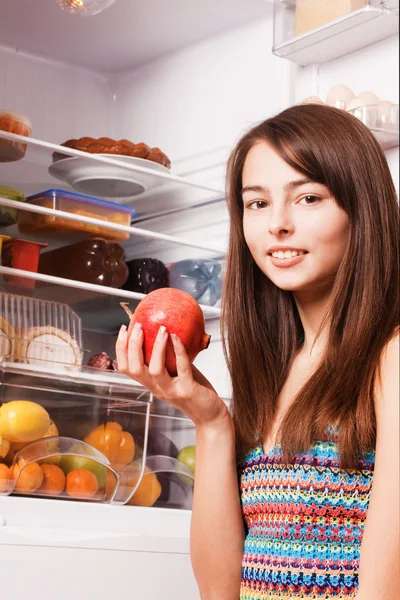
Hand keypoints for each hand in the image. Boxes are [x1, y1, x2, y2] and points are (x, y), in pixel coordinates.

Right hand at [115, 323, 230, 426]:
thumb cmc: (195, 391)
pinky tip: (178, 338)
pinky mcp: (187, 391)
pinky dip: (179, 351)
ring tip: (161, 329)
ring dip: (157, 347)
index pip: (127, 368)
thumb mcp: (176, 373)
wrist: (210, 415)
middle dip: (132, 346)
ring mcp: (171, 391)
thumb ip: (169, 358)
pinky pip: (182, 368)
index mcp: (151, 384)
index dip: (121, 349)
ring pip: (154, 371)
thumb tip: (167, 329)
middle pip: (135, 369)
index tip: (124, 330)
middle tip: (137, 326)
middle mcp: (157, 389)